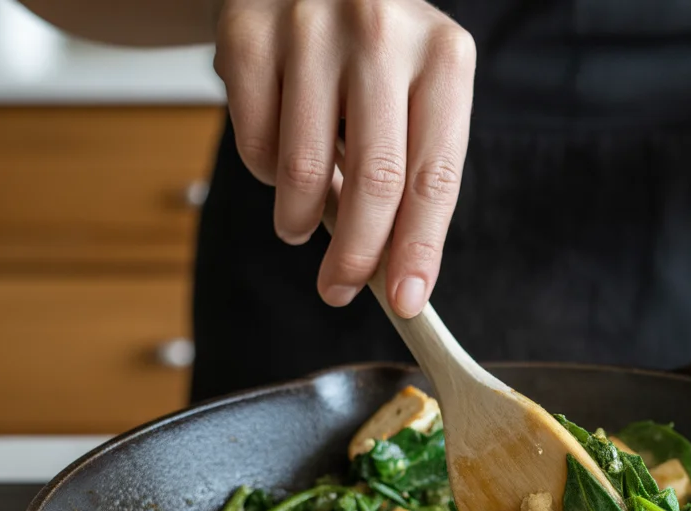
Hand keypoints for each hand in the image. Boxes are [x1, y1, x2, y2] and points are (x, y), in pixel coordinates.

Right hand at [213, 0, 475, 315]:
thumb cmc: (369, 51)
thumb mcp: (412, 90)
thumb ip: (409, 168)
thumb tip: (394, 268)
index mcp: (443, 55)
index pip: (435, 176)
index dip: (420, 249)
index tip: (408, 301)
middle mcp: (382, 34)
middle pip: (376, 182)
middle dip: (358, 256)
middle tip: (339, 290)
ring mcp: (310, 28)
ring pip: (304, 170)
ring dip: (301, 221)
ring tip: (301, 227)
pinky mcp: (247, 33)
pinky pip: (254, 142)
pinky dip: (264, 173)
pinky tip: (278, 163)